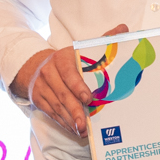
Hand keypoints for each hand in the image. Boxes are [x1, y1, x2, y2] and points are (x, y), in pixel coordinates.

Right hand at [11, 23, 128, 135]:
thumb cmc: (68, 60)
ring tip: (82, 130)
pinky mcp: (38, 100)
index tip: (88, 98)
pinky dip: (63, 123)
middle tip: (85, 122)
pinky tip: (74, 130)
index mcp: (61, 58)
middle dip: (75, 109)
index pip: (68, 73)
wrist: (36, 67)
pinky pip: (52, 113)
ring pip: (57, 106)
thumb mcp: (82, 49)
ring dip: (70, 120)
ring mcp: (41, 87)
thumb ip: (103, 40)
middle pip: (62, 93)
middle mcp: (48, 72)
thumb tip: (123, 28)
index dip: (77, 86)